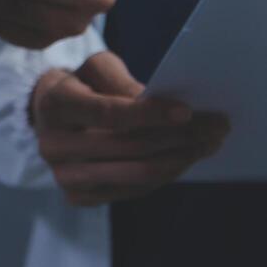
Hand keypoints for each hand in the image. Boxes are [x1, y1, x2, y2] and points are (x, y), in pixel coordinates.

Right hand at [33, 51, 227, 205]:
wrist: (49, 118)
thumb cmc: (82, 85)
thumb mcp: (97, 69)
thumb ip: (123, 80)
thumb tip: (159, 101)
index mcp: (55, 105)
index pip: (108, 113)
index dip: (150, 114)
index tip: (188, 111)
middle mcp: (53, 146)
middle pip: (129, 148)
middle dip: (179, 137)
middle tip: (217, 126)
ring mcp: (65, 177)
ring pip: (136, 175)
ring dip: (181, 159)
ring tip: (210, 143)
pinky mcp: (79, 197)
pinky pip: (134, 190)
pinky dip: (166, 174)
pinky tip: (187, 157)